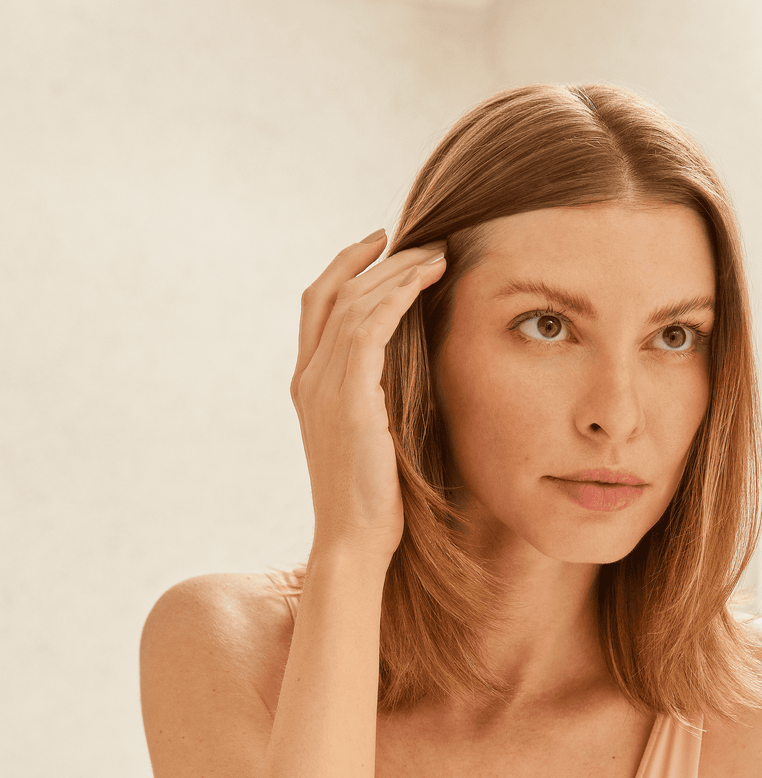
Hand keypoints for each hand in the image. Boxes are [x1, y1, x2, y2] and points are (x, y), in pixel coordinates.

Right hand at [291, 230, 446, 570]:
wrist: (354, 536)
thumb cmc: (372, 493)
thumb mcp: (371, 432)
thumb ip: (377, 392)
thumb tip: (410, 363)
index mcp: (309, 382)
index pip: (319, 304)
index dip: (347, 266)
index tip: (383, 243)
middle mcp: (308, 376)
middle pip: (335, 292)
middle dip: (380, 260)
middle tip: (424, 241)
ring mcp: (322, 385)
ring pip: (354, 302)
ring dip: (398, 271)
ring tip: (437, 254)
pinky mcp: (347, 397)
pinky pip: (369, 327)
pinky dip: (397, 296)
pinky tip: (425, 280)